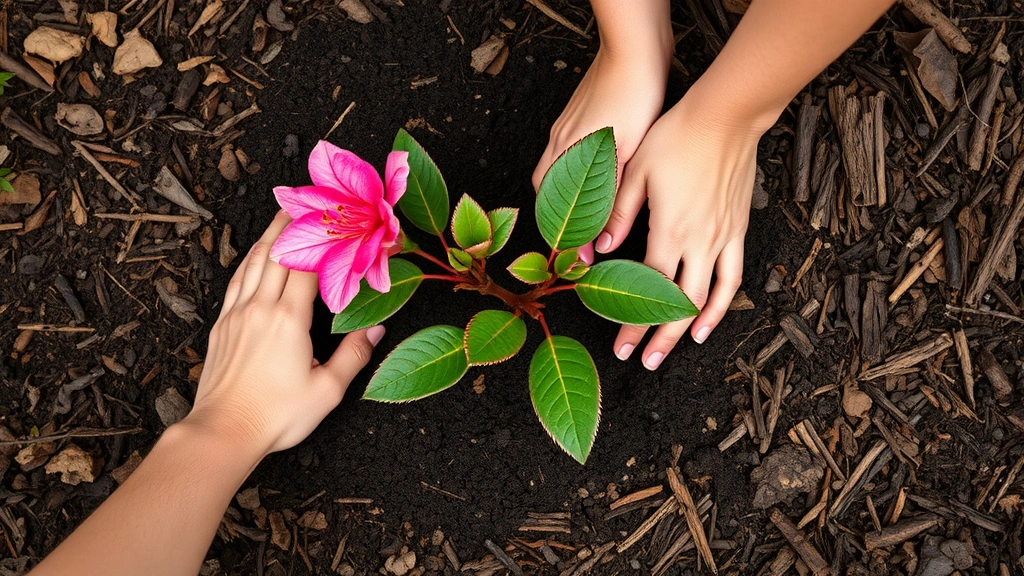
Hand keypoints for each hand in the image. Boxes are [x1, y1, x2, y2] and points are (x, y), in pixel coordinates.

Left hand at [184, 211, 383, 454]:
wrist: (224, 431)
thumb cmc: (277, 415)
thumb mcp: (327, 391)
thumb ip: (354, 355)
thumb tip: (376, 329)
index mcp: (289, 319)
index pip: (308, 265)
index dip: (324, 240)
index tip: (338, 221)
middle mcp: (261, 308)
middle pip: (277, 252)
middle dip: (293, 223)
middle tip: (307, 201)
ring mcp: (238, 314)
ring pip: (254, 262)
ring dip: (269, 234)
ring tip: (282, 214)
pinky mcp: (223, 326)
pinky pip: (237, 281)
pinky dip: (250, 260)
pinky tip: (255, 256)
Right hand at [532, 27, 671, 262]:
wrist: (632, 49)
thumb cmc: (633, 96)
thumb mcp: (626, 154)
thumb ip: (610, 199)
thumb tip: (601, 241)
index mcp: (566, 156)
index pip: (554, 210)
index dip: (567, 237)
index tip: (581, 260)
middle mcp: (558, 143)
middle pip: (546, 193)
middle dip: (558, 220)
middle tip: (578, 243)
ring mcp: (565, 127)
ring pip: (553, 173)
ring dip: (564, 198)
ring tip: (582, 217)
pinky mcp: (576, 115)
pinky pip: (563, 154)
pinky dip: (571, 174)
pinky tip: (590, 174)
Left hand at [597, 89, 762, 369]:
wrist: (725, 116)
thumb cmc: (676, 137)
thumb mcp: (635, 172)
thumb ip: (617, 213)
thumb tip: (599, 248)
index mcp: (668, 230)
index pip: (647, 291)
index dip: (632, 323)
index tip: (620, 346)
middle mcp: (698, 241)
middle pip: (678, 305)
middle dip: (659, 338)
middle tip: (642, 360)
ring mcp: (722, 238)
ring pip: (707, 298)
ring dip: (689, 329)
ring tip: (672, 350)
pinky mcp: (737, 230)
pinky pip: (732, 276)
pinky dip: (721, 304)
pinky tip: (709, 320)